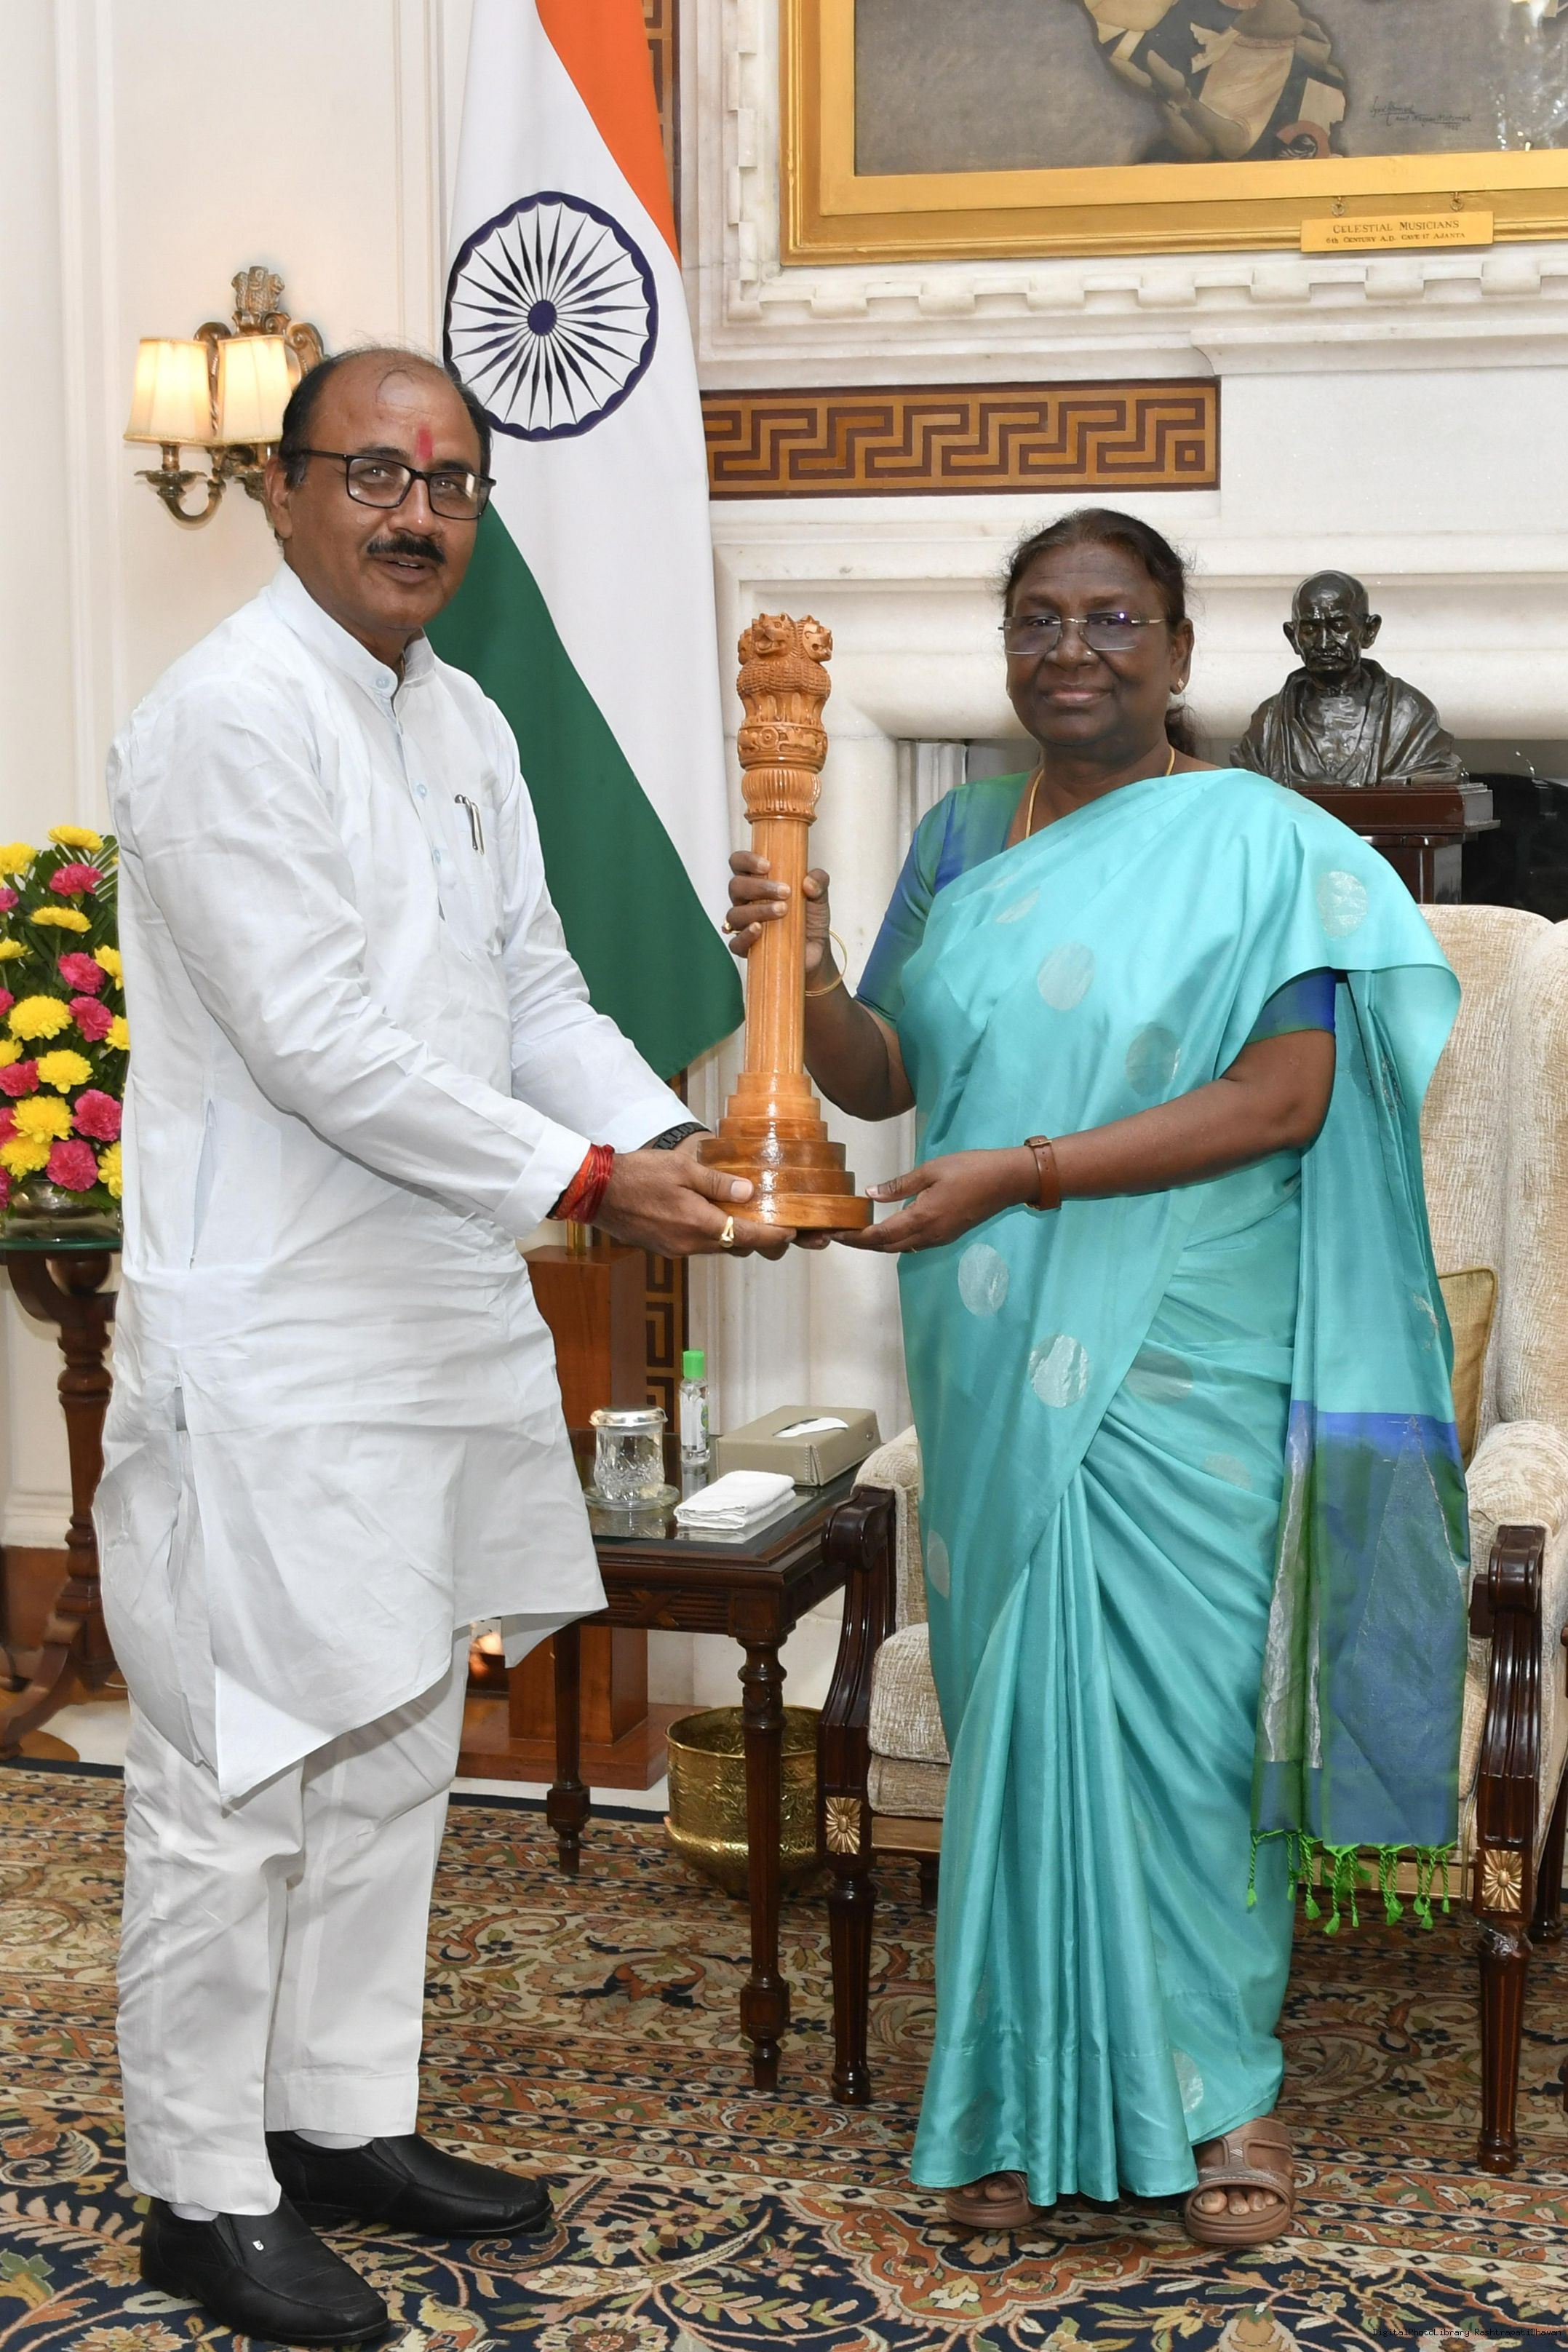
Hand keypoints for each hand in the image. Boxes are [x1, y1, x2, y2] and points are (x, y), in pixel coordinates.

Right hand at [595, 1147, 793, 1256]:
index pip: (749, 1237)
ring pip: (717, 1248)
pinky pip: (697, 1246)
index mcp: (700, 1225)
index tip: (791, 1233)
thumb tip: (749, 1191)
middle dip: (757, 1238)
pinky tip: (711, 1217)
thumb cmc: (639, 1174)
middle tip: (773, 1222)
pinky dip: (711, 1235)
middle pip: (736, 1247)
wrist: (596, 1192)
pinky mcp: (663, 1248)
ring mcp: (676, 1250)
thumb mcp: (683, 1167)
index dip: (774, 1236)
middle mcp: (691, 1245)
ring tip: (744, 1216)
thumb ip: (718, 1182)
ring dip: (733, 1237)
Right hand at [725, 851, 832, 985]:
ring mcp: (744, 925)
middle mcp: (746, 901)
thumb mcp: (820, 896)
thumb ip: (819, 882)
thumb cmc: (809, 919)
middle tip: (785, 891)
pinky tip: (759, 929)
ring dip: (758, 910)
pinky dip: (745, 936)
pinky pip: (735, 943)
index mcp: (757, 882)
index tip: (768, 865)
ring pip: (735, 914)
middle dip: (759, 887)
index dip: (747, 860)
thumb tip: (809, 882)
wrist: (816, 950)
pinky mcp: (747, 948)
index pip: (739, 863)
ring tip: (782, 911)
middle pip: (736, 886)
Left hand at [838, 1148, 1034, 1253]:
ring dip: (877, 1243)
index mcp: (922, 1218)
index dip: (854, 1237)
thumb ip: (899, 1186)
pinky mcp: (947, 1235)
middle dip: (860, 1243)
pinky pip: (914, 1243)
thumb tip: (869, 1194)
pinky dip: (894, 1239)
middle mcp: (929, 1235)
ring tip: (856, 1230)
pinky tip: (885, 1227)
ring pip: (900, 1248)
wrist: (1008, 1181)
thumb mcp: (931, 1170)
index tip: (834, 1233)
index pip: (879, 1236)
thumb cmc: (970, 1169)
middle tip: (838, 1233)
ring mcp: (939, 1238)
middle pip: (886, 1247)